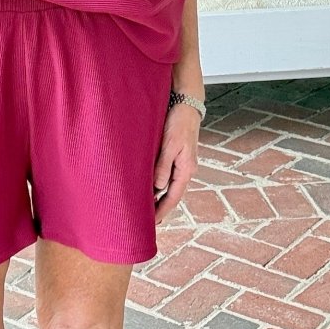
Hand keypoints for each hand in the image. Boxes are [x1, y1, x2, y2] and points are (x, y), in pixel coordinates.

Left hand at [152, 103, 200, 222]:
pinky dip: (157, 184)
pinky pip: (166, 175)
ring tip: (143, 208)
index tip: (151, 224)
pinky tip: (148, 187)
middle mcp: (185, 169)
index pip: (173, 197)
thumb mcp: (170, 144)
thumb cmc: (178, 122)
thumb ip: (163, 165)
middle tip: (144, 221)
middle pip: (171, 195)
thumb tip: (157, 187)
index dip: (162, 211)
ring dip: (157, 197)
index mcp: (186, 169)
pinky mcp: (175, 156)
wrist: (186, 104)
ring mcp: (181, 163)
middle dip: (159, 208)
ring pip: (168, 186)